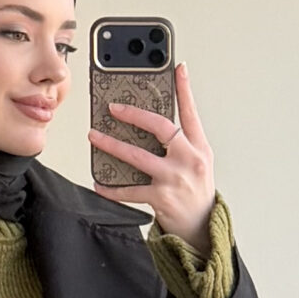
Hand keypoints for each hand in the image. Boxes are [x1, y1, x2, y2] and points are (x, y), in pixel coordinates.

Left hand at [88, 60, 216, 253]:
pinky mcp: (161, 198)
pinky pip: (130, 190)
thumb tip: (152, 124)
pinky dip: (112, 188)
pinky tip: (100, 183)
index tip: (177, 68)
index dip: (184, 89)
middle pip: (160, 128)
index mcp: (199, 147)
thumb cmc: (197, 193)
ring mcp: (174, 179)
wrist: (203, 228)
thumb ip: (183, 143)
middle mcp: (188, 160)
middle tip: (113, 108)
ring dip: (112, 145)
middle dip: (134, 115)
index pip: (190, 113)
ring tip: (95, 137)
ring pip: (138, 156)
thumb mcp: (199, 163)